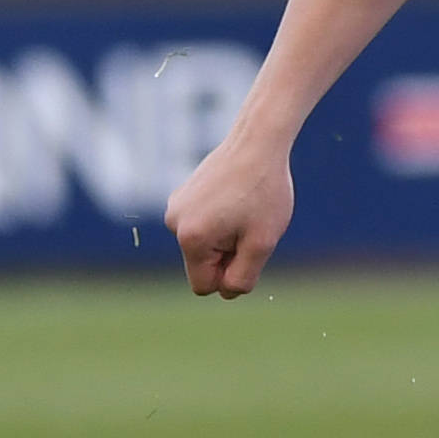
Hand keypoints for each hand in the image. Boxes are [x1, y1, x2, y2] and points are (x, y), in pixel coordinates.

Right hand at [165, 130, 295, 297]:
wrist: (258, 144)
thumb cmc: (264, 193)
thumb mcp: (262, 243)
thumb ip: (243, 276)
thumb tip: (226, 293)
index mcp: (190, 239)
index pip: (204, 286)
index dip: (230, 277)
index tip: (250, 252)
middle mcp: (174, 223)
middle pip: (203, 265)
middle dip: (229, 255)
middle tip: (252, 227)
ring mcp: (175, 207)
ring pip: (204, 244)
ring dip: (227, 237)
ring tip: (245, 209)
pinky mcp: (182, 195)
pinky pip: (203, 225)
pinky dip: (221, 221)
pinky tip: (238, 198)